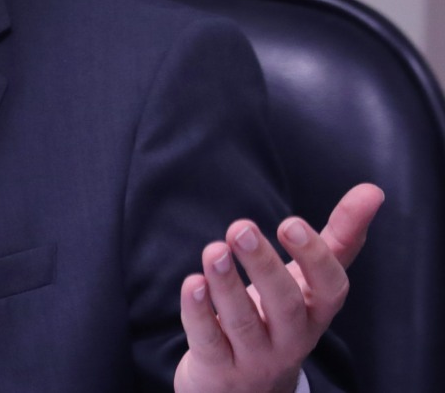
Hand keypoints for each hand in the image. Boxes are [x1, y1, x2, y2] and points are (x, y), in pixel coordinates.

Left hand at [174, 183, 383, 392]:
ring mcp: (254, 357)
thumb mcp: (309, 282)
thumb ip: (340, 238)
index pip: (329, 290)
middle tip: (241, 227)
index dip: (314, 258)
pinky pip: (209, 341)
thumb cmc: (280, 318)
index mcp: (315, 312)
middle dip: (264, 266)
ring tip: (213, 250)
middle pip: (284, 305)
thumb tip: (373, 190)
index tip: (290, 222)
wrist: (245, 388)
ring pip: (243, 323)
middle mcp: (290, 339)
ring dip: (226, 285)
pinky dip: (199, 313)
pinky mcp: (218, 368)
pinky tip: (192, 283)